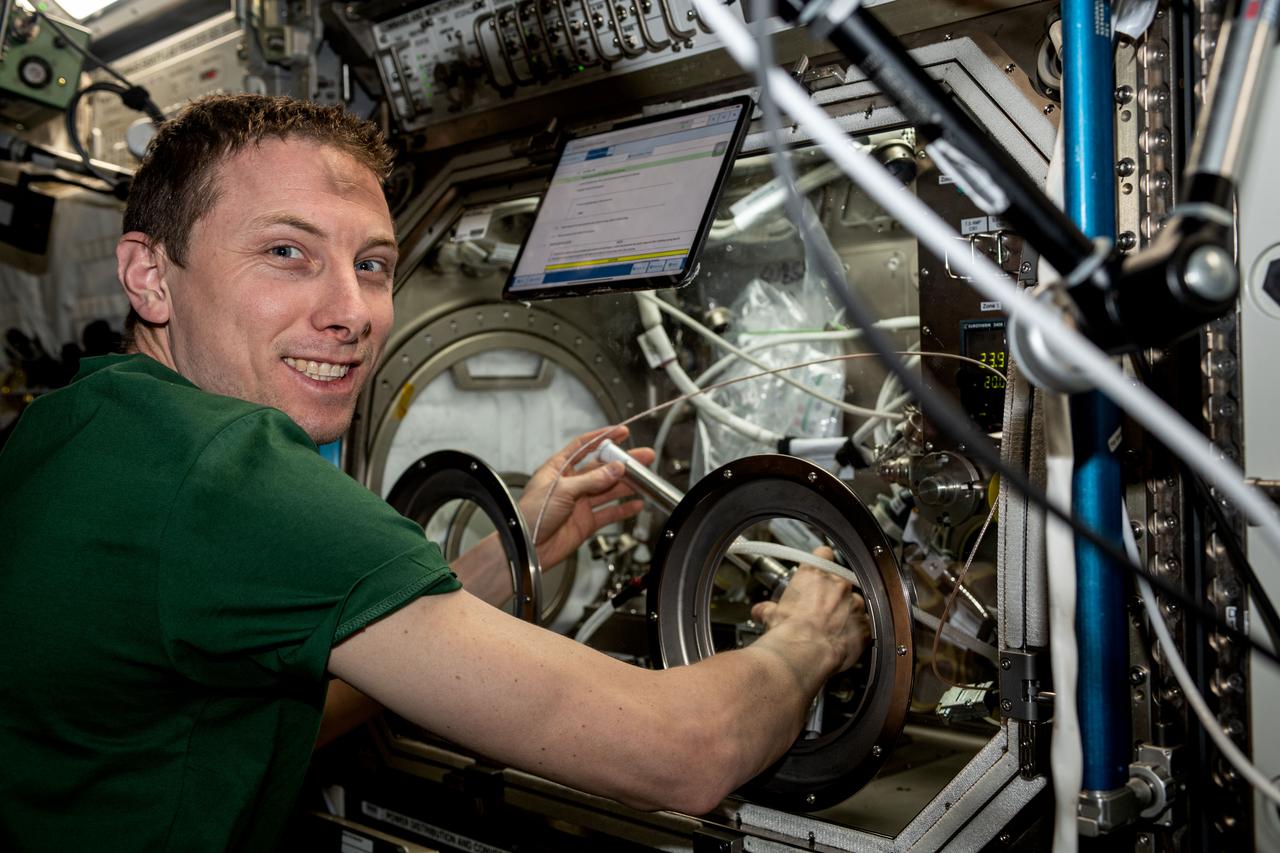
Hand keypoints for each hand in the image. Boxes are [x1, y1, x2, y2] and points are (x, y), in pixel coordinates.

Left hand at [519, 426, 655, 568]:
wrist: (526, 548)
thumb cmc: (530, 515)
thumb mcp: (562, 490)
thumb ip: (592, 480)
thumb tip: (615, 468)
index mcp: (558, 469)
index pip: (583, 446)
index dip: (603, 437)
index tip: (621, 432)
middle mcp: (571, 484)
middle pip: (602, 468)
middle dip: (623, 462)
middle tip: (643, 458)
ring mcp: (579, 503)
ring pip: (608, 490)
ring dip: (626, 484)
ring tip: (645, 480)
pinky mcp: (585, 522)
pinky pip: (609, 513)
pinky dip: (623, 509)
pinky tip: (636, 504)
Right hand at [749, 547, 869, 673]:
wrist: (803, 653)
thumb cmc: (789, 631)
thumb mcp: (771, 615)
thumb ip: (768, 609)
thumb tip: (761, 611)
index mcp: (814, 575)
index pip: (823, 554)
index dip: (820, 563)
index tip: (816, 573)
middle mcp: (838, 585)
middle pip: (840, 582)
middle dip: (831, 594)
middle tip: (819, 610)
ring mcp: (854, 604)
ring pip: (854, 603)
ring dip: (846, 612)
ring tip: (831, 628)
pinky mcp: (864, 626)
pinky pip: (864, 625)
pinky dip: (856, 632)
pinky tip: (843, 641)